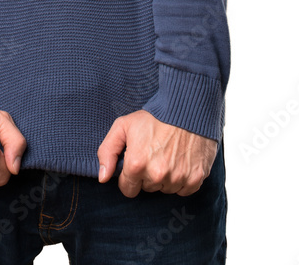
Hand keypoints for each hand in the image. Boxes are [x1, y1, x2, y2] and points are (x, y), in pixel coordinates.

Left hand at [97, 110, 217, 197]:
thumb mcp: (123, 126)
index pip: (127, 189)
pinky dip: (182, 179)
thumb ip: (107, 151)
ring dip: (165, 177)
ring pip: (165, 189)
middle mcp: (157, 176)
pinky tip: (181, 160)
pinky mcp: (195, 179)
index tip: (136, 162)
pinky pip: (184, 190)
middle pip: (147, 188)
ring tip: (168, 154)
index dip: (130, 176)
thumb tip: (103, 177)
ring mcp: (177, 179)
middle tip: (154, 153)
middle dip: (147, 175)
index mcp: (137, 164)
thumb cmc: (154, 116)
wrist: (187, 109)